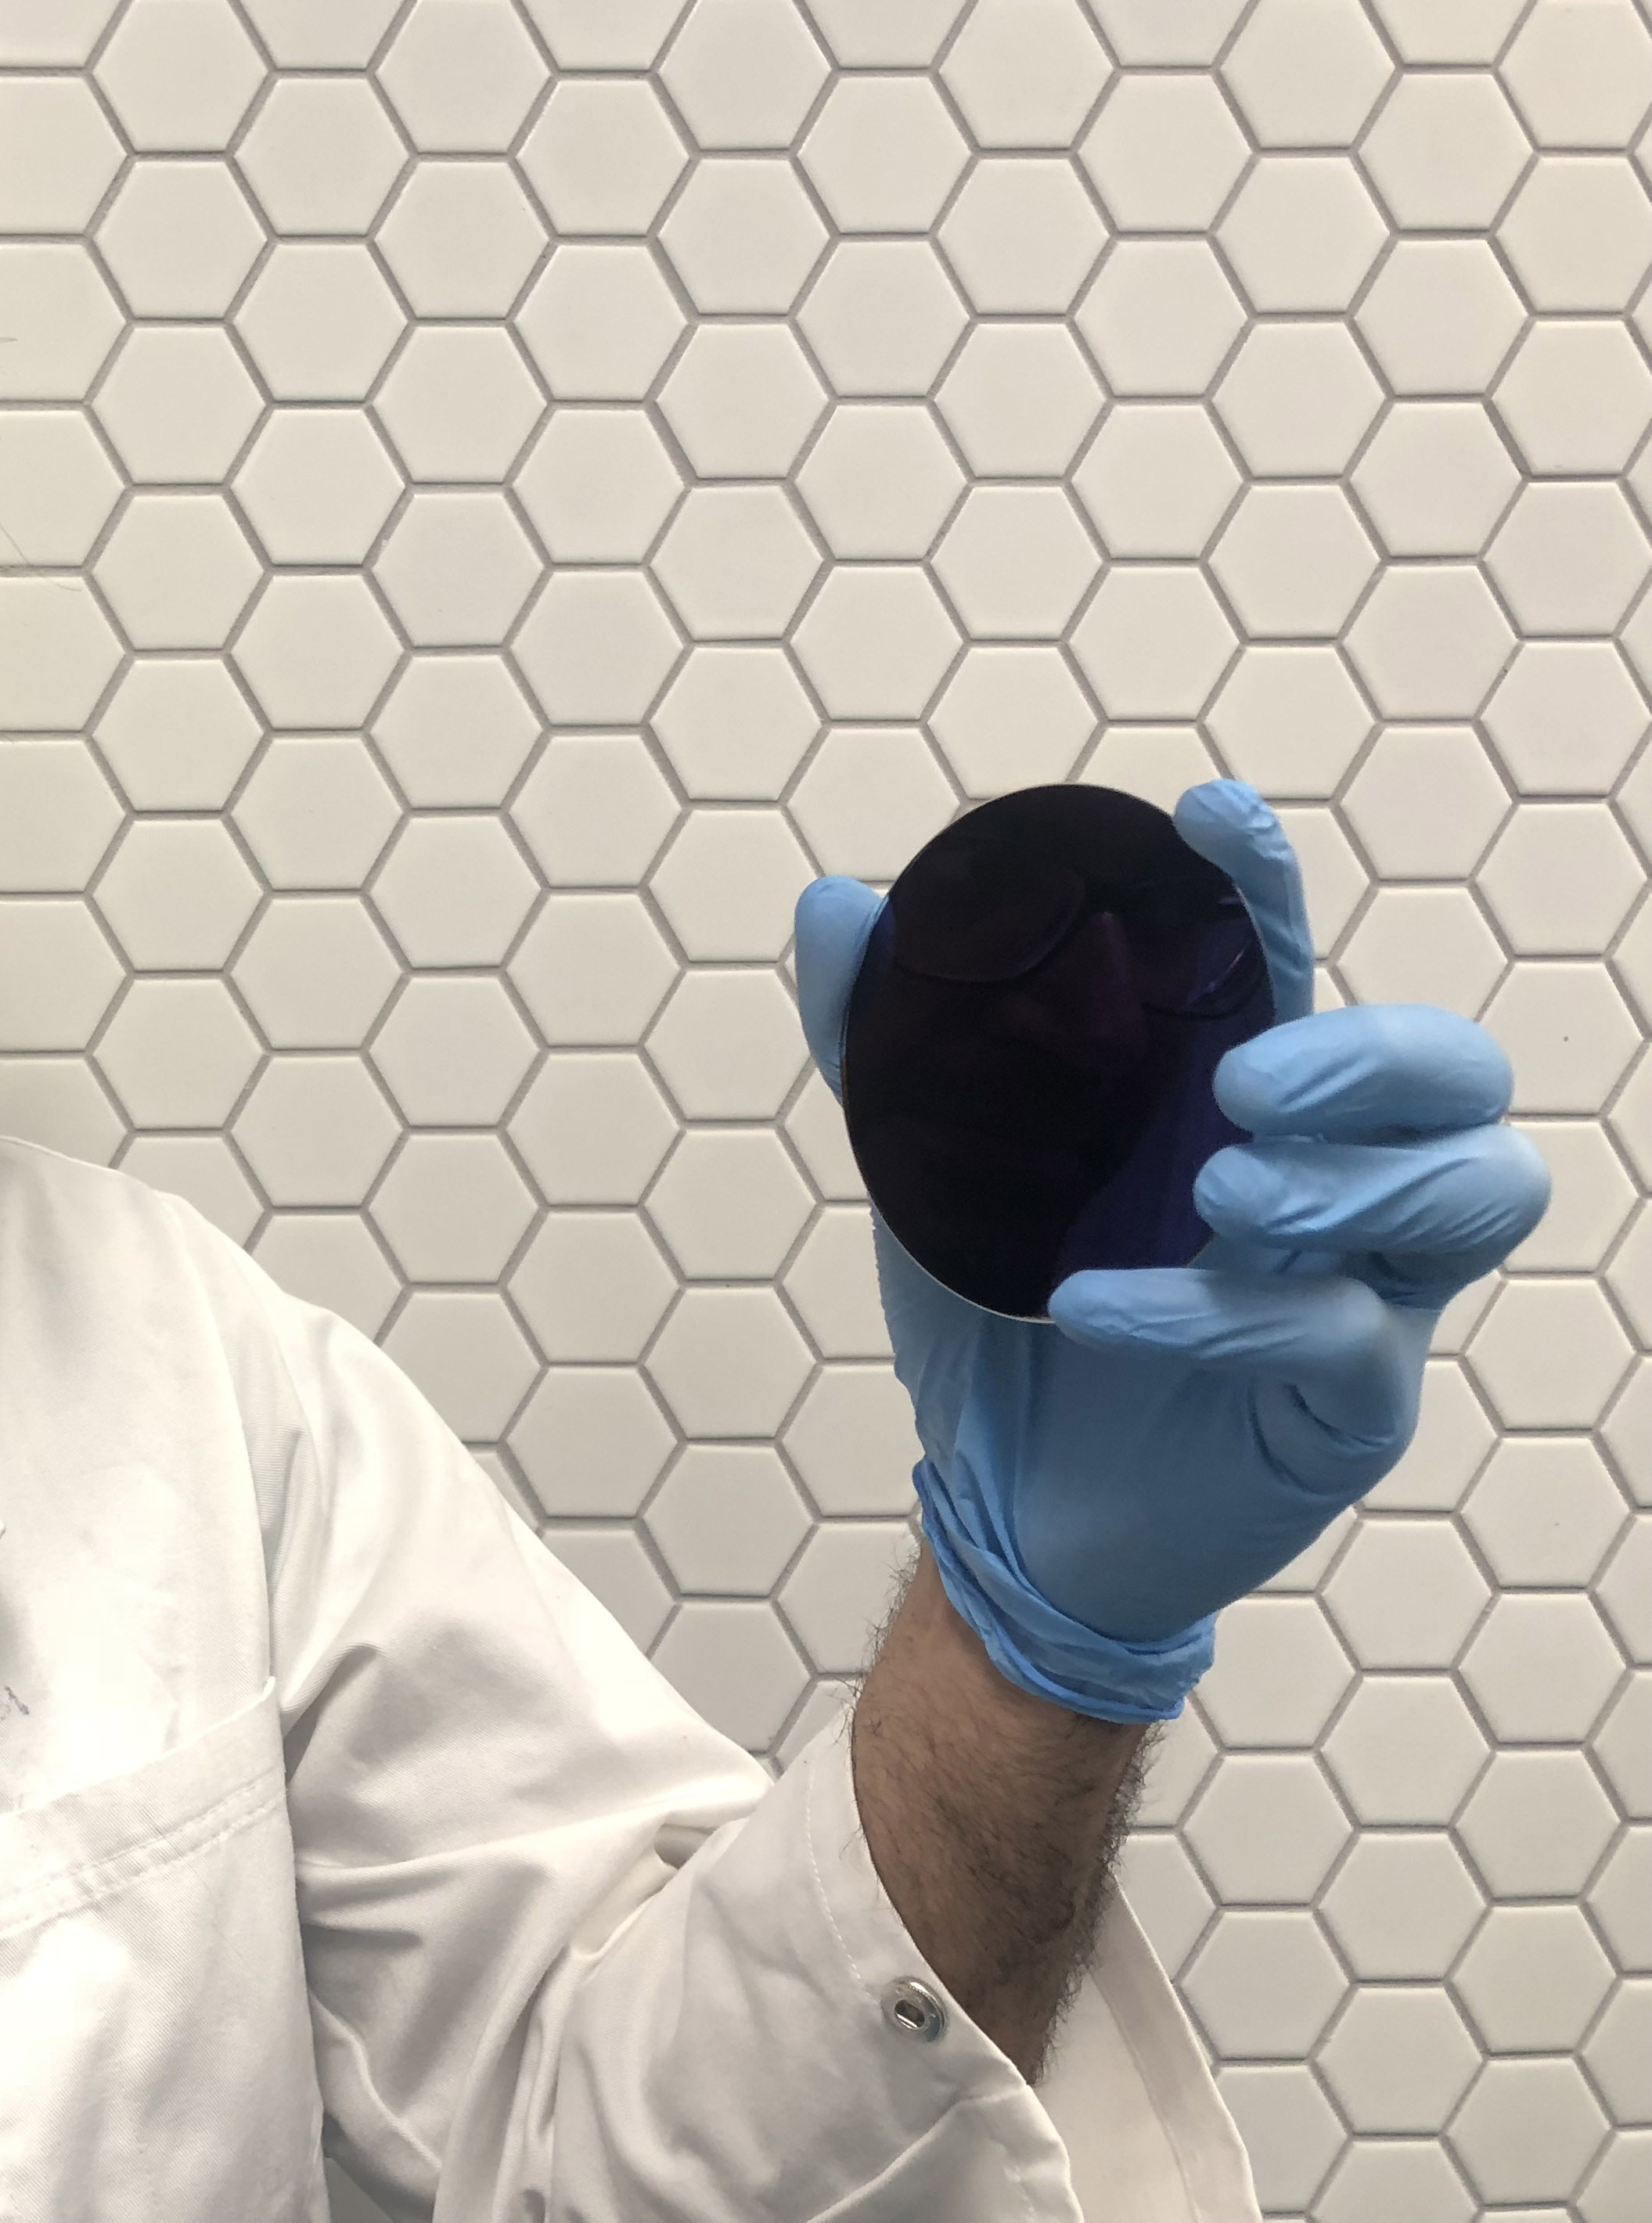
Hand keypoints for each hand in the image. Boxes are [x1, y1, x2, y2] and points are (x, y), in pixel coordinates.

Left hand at [793, 780, 1550, 1720]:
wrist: (998, 1495)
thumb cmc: (1002, 1315)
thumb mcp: (930, 1171)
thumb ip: (881, 1042)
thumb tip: (836, 902)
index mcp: (1239, 1102)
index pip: (1294, 970)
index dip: (1270, 891)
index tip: (1213, 816)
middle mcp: (1329, 1182)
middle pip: (1458, 1073)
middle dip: (1377, 1051)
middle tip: (1247, 1079)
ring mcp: (1361, 1290)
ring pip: (1476, 1187)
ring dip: (1352, 1174)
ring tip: (1220, 1191)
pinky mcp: (1348, 1402)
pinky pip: (1340, 1334)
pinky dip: (1218, 1311)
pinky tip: (1096, 1308)